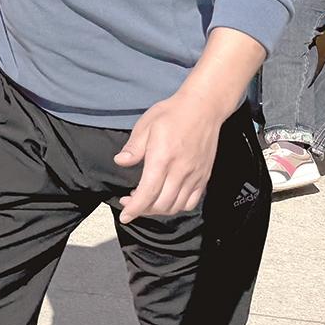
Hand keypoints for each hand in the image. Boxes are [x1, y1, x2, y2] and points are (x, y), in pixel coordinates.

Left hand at [115, 91, 222, 222]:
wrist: (203, 108)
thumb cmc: (172, 114)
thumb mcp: (146, 125)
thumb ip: (133, 147)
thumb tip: (120, 162)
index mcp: (162, 159)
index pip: (147, 193)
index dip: (135, 209)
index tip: (125, 216)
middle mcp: (180, 171)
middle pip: (161, 204)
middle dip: (143, 210)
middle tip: (130, 202)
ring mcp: (195, 175)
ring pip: (177, 206)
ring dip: (159, 209)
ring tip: (146, 201)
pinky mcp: (204, 176)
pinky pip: (192, 201)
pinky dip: (178, 206)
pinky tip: (167, 198)